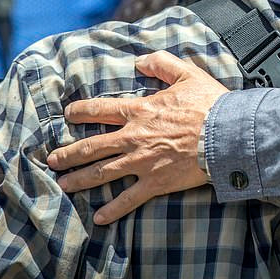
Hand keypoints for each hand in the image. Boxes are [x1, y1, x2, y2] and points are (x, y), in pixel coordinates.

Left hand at [46, 51, 228, 224]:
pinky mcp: (155, 182)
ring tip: (63, 185)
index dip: (80, 111)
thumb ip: (162, 64)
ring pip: (101, 173)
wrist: (226, 134)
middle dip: (68, 154)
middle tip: (52, 160)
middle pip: (91, 147)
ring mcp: (142, 162)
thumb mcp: (188, 74)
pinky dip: (112, 209)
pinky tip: (99, 218)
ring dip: (79, 180)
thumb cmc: (210, 104)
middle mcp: (133, 137)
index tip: (67, 115)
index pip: (100, 110)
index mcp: (140, 110)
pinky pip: (128, 199)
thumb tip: (141, 60)